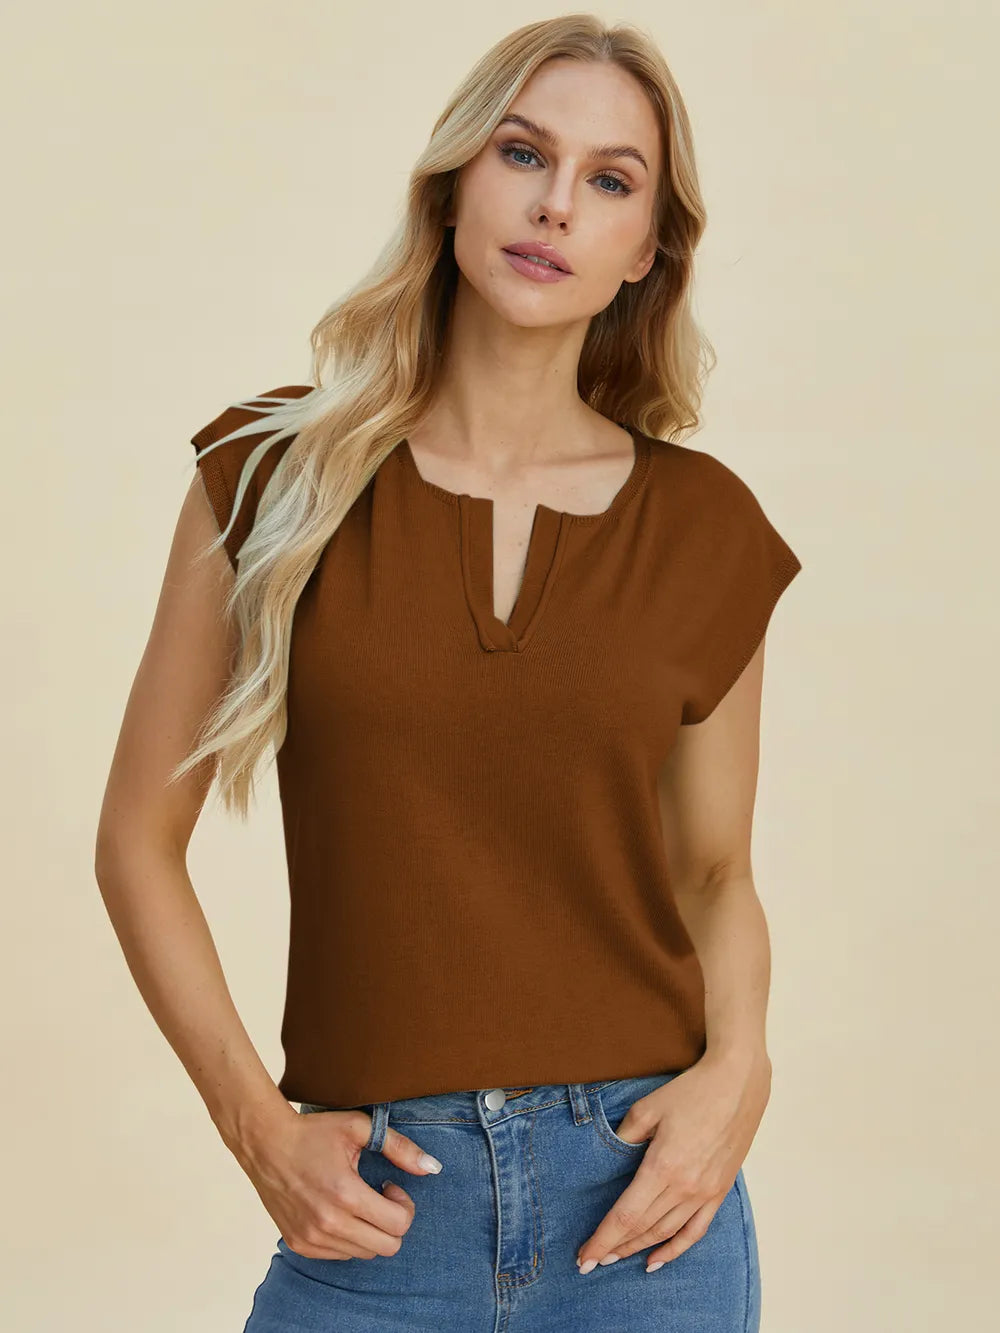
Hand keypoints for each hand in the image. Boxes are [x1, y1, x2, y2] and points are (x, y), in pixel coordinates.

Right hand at [235, 1103, 443, 1259]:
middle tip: (379, 1196)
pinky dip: (348, 1238)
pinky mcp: (300, 1244)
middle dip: (392, 1221)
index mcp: (345, 1194)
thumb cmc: (313, 1133)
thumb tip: (432, 1168)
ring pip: (364, 1253)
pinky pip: (340, 1255)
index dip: (404, 1205)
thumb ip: (400, 1148)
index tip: (389, 1185)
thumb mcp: (359, 1128)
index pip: (399, 1225)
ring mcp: (312, 1238)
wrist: (265, 1144)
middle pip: (387, 1246)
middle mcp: (328, 1223)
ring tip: (356, 1201)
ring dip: (370, 1231)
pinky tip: (338, 1211)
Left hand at [576, 1051, 770, 1272]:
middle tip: (591, 1261)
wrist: (736, 1085)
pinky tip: (655, 1261)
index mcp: (662, 1166)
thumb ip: (625, 1137)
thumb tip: (610, 1160)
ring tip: (614, 1258)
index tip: (583, 1257)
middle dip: (613, 1248)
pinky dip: (674, 1250)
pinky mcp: (719, 1192)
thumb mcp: (647, 1108)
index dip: (602, 1239)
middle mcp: (684, 1187)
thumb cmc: (690, 1092)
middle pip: (642, 1228)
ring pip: (665, 1233)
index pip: (625, 1215)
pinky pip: (695, 1231)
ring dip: (637, 1248)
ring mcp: (705, 1193)